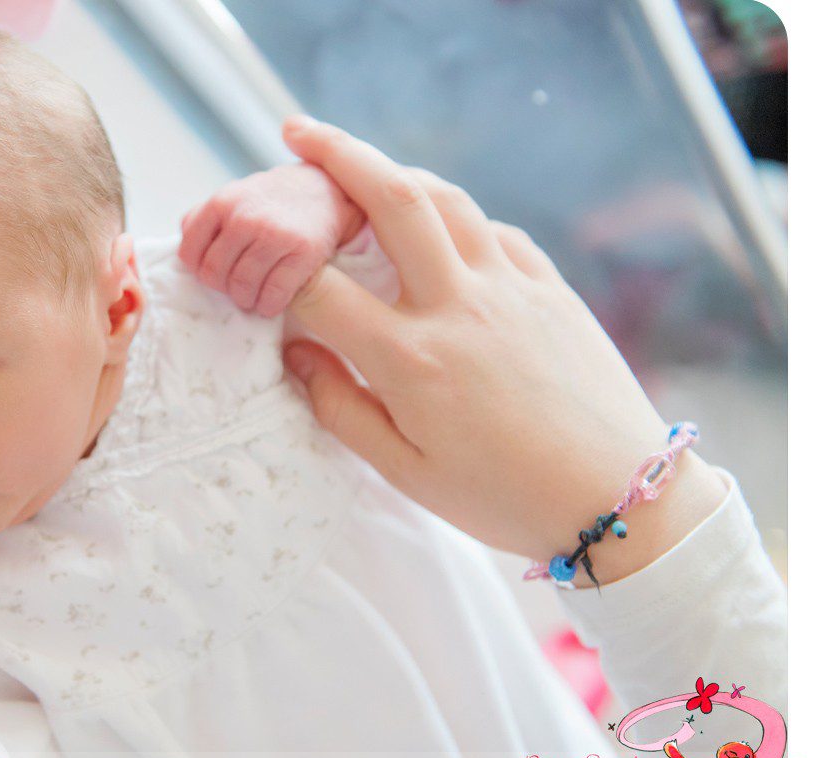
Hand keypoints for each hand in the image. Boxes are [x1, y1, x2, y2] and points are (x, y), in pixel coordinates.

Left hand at [178, 162, 364, 316]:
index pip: (190, 253)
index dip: (198, 270)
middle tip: (234, 288)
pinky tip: (270, 303)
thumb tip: (185, 249)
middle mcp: (245, 218)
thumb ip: (202, 218)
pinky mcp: (303, 253)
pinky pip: (274, 294)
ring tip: (251, 297)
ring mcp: (275, 235)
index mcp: (221, 203)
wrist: (324, 189)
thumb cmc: (270, 201)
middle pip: (214, 274)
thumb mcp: (232, 196)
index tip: (212, 273)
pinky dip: (268, 306)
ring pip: (242, 287)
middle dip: (222, 288)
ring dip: (245, 300)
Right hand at [278, 116, 725, 584]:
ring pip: (446, 199)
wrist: (620, 498)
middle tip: (296, 132)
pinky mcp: (552, 288)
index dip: (279, 273)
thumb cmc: (504, 498)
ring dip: (397, 170)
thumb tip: (296, 355)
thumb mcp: (406, 472)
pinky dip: (457, 217)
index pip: (320, 288)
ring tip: (364, 166)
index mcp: (411, 359)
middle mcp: (458, 306)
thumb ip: (340, 408)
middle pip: (390, 199)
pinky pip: (496, 231)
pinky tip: (442, 229)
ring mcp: (512, 288)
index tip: (263, 276)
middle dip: (336, 154)